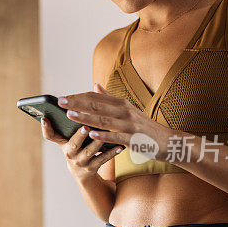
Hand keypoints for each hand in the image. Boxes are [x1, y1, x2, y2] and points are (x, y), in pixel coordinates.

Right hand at [40, 112, 123, 181]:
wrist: (84, 170)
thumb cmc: (80, 144)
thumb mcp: (73, 134)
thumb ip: (78, 115)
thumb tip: (85, 92)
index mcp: (63, 141)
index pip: (50, 135)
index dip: (46, 128)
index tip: (44, 118)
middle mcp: (69, 152)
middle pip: (72, 144)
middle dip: (78, 136)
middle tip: (85, 127)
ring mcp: (80, 161)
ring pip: (89, 152)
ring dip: (97, 143)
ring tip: (105, 134)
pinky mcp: (92, 167)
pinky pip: (102, 160)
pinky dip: (112, 153)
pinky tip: (120, 146)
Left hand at [57, 83, 177, 161]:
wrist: (167, 141)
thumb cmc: (143, 126)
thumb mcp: (128, 109)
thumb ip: (110, 98)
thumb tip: (95, 85)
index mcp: (121, 103)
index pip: (96, 97)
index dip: (78, 97)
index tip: (62, 97)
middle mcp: (124, 111)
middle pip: (97, 106)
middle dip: (77, 104)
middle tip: (60, 102)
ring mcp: (129, 125)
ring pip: (104, 120)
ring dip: (86, 117)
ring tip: (70, 115)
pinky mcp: (133, 139)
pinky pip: (115, 137)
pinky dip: (103, 135)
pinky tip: (91, 135)